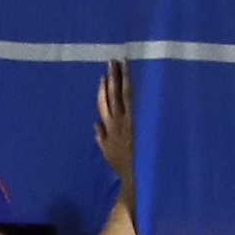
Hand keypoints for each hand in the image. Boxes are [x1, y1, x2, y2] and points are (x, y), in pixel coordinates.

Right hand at [94, 57, 133, 199]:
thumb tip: (95, 124)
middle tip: (112, 61)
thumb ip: (100, 137)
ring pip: (123, 93)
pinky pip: (135, 101)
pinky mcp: (138, 121)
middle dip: (111, 77)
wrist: (135, 173)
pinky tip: (136, 78)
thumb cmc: (122, 164)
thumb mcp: (107, 152)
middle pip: (112, 94)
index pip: (102, 104)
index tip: (103, 77)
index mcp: (107, 127)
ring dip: (122, 77)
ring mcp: (128, 119)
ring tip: (123, 63)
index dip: (102, 90)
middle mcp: (116, 120)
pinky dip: (133, 89)